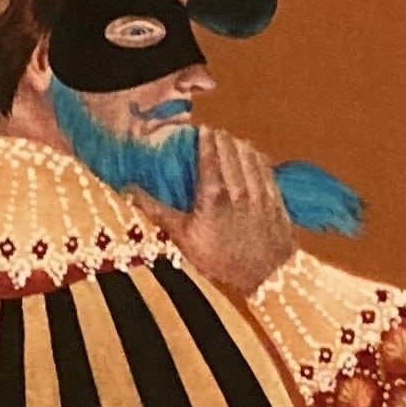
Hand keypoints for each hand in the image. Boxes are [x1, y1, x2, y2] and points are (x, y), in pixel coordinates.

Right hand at [163, 129, 294, 297]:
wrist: (265, 276)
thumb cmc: (219, 260)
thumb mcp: (183, 238)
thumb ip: (158, 212)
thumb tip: (129, 191)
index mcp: (213, 195)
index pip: (209, 156)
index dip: (206, 140)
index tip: (202, 130)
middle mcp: (237, 188)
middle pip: (230, 151)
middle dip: (222, 138)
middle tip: (215, 132)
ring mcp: (259, 191)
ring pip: (250, 156)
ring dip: (240, 144)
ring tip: (232, 139)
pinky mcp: (275, 198)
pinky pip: (266, 169)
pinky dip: (258, 158)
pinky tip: (254, 155)